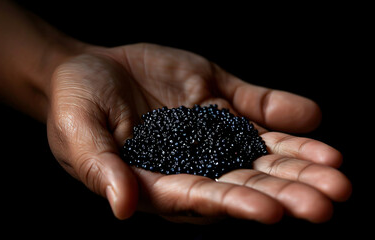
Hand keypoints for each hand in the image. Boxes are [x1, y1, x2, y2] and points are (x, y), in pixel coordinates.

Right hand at [46, 43, 350, 223]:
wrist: (86, 68)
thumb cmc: (74, 106)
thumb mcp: (78, 136)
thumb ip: (102, 169)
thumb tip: (123, 208)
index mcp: (157, 181)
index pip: (201, 198)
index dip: (235, 205)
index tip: (271, 212)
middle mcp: (191, 162)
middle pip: (243, 182)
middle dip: (285, 191)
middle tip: (329, 199)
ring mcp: (209, 132)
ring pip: (261, 151)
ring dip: (298, 160)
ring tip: (337, 170)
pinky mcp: (218, 99)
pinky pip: (256, 108)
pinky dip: (284, 113)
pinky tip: (311, 118)